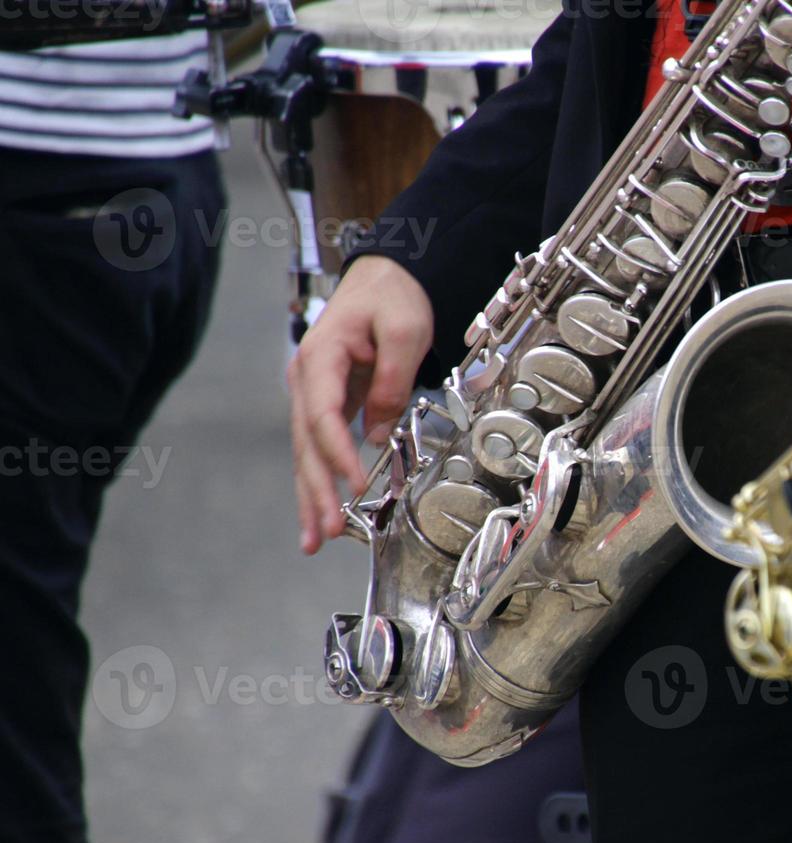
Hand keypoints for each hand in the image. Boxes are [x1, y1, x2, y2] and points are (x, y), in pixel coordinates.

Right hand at [288, 255, 433, 553]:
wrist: (387, 277)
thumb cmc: (394, 297)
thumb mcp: (405, 331)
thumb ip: (392, 382)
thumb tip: (378, 435)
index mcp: (321, 358)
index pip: (324, 416)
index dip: (338, 453)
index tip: (354, 483)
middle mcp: (307, 378)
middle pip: (307, 444)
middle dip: (317, 491)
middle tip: (329, 531)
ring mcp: (313, 392)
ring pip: (307, 452)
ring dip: (312, 497)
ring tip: (316, 539)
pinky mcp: (326, 403)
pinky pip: (320, 447)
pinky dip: (321, 479)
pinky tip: (323, 511)